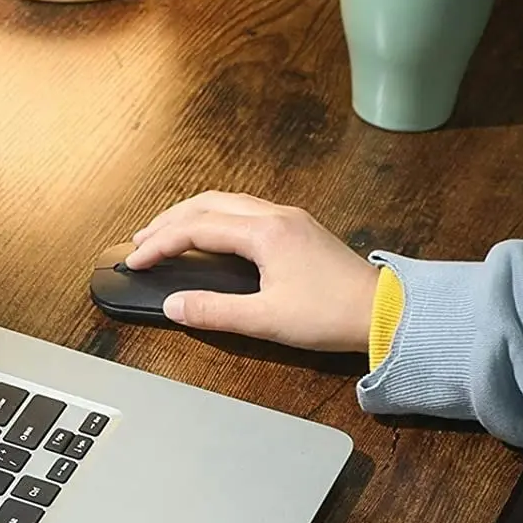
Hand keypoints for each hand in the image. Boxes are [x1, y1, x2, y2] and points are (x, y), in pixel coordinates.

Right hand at [123, 191, 378, 350]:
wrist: (386, 312)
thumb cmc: (332, 315)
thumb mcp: (265, 320)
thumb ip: (213, 311)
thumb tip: (173, 305)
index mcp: (265, 233)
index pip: (195, 228)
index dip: (159, 244)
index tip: (136, 261)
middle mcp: (275, 216)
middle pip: (207, 204)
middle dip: (168, 221)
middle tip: (141, 241)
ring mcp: (288, 219)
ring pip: (226, 202)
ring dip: (191, 215)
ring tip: (166, 233)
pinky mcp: (297, 229)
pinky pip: (244, 210)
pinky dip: (214, 218)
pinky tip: (208, 235)